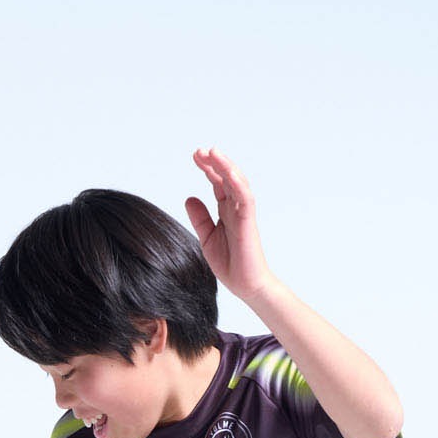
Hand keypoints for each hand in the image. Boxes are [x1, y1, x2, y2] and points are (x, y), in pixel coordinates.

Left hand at [184, 147, 273, 303]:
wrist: (245, 286)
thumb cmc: (230, 264)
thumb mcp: (206, 237)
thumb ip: (200, 218)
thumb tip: (189, 198)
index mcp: (226, 211)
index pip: (217, 183)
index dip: (207, 168)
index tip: (195, 157)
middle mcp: (236, 208)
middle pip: (226, 178)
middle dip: (214, 162)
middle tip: (199, 151)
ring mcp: (243, 213)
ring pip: (237, 182)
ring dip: (225, 166)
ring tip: (213, 152)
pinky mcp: (249, 222)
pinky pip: (246, 198)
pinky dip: (238, 183)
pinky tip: (228, 172)